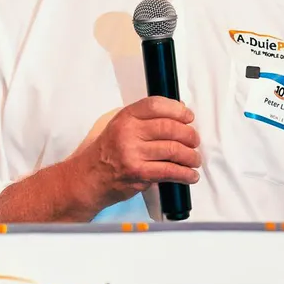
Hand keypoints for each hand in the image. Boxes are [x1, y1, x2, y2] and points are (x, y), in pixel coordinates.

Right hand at [74, 96, 200, 210]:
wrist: (89, 178)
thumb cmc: (107, 153)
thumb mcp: (120, 126)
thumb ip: (146, 119)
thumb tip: (178, 111)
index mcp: (125, 117)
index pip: (156, 105)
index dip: (178, 110)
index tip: (188, 117)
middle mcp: (128, 133)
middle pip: (170, 128)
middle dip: (189, 135)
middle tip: (194, 141)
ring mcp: (133, 153)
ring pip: (174, 150)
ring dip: (191, 156)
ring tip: (194, 159)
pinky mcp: (138, 173)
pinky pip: (170, 171)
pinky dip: (185, 174)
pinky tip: (190, 175)